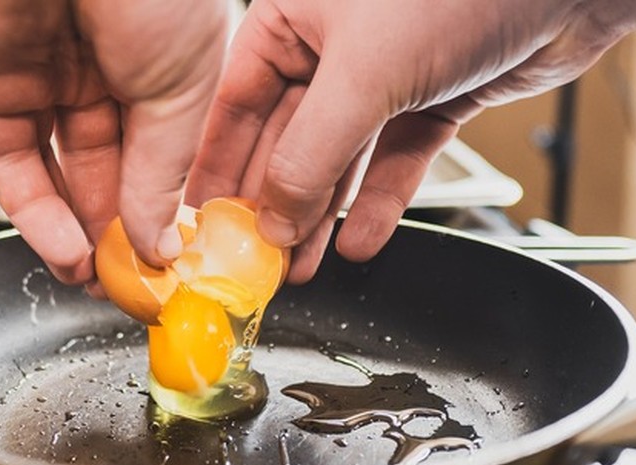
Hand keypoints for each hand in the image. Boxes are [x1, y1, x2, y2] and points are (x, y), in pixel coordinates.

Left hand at [0, 0, 227, 285]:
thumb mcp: (185, 87)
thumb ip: (165, 171)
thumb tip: (160, 240)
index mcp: (162, 64)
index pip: (162, 158)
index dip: (167, 215)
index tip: (175, 265)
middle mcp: (103, 75)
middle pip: (110, 176)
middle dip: (121, 235)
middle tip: (135, 284)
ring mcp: (43, 84)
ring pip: (60, 180)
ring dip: (80, 237)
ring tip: (101, 281)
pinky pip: (11, 170)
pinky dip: (37, 218)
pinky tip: (69, 252)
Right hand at [185, 0, 635, 283]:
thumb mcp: (363, 75)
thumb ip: (308, 154)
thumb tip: (274, 221)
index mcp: (292, 19)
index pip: (236, 106)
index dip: (218, 168)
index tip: (204, 223)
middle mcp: (331, 45)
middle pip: (286, 140)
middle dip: (275, 204)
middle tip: (257, 261)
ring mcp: (384, 73)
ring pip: (339, 158)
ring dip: (321, 216)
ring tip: (302, 268)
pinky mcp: (430, 97)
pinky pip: (394, 162)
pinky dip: (379, 202)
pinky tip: (360, 241)